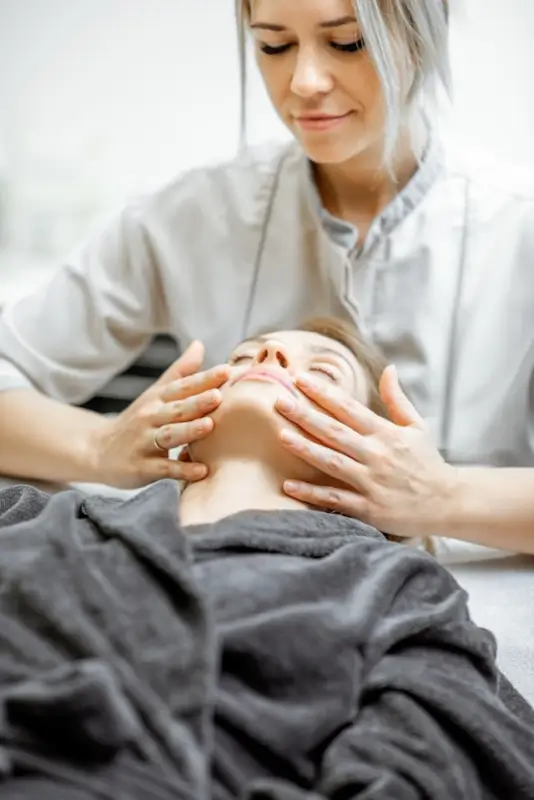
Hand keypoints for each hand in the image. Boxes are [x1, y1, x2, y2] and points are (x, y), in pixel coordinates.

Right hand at [91, 341, 229, 487]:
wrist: (98, 450)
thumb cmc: (138, 421)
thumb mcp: (155, 394)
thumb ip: (180, 372)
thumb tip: (200, 344)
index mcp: (158, 399)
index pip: (183, 386)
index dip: (204, 378)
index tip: (227, 371)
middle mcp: (150, 417)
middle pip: (177, 409)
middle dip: (197, 402)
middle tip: (218, 396)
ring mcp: (144, 442)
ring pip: (169, 435)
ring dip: (189, 431)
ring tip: (209, 426)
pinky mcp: (141, 467)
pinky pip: (164, 468)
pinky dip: (181, 470)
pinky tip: (202, 470)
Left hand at [275, 366, 457, 537]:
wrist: (449, 503)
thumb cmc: (428, 463)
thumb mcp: (417, 427)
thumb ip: (397, 399)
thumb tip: (388, 369)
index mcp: (386, 434)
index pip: (349, 408)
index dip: (323, 393)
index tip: (300, 379)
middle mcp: (377, 455)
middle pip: (335, 432)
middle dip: (305, 415)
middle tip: (279, 401)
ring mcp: (372, 482)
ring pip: (332, 462)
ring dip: (305, 448)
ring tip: (280, 435)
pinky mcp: (369, 508)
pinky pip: (336, 499)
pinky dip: (313, 494)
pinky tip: (289, 485)